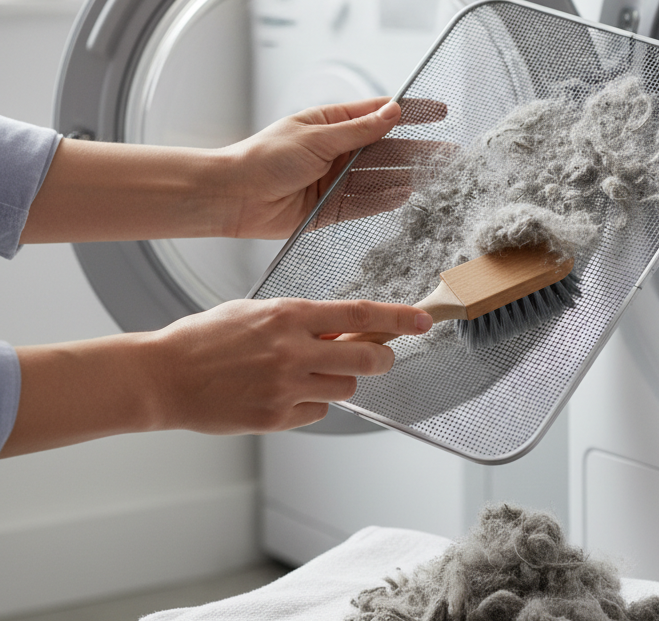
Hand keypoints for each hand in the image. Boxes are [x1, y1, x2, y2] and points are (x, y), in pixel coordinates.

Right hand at [147, 298, 432, 433]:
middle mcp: (292, 350)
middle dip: (382, 358)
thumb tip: (343, 326)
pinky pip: (317, 412)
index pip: (360, 314)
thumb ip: (301, 319)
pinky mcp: (275, 418)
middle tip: (380, 357)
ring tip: (310, 373)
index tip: (424, 321)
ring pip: (345, 387)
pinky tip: (283, 394)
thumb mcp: (256, 311)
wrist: (163, 376)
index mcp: (289, 315)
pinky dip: (311, 404)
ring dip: (340, 380)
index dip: (399, 318)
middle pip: (368, 358)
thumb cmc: (207, 337)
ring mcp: (285, 387)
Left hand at [221, 97, 447, 239]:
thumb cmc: (264, 158)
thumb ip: (358, 130)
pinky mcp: (332, 207)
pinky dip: (386, 198)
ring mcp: (337, 179)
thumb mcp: (316, 137)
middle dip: (418, 149)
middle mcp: (338, 150)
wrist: (234, 197)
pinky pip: (366, 201)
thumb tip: (393, 112)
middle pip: (387, 148)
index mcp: (332, 123)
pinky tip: (408, 194)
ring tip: (438, 175)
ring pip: (381, 175)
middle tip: (450, 152)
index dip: (411, 112)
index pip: (380, 114)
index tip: (439, 111)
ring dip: (408, 174)